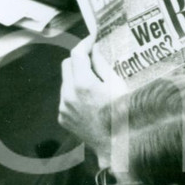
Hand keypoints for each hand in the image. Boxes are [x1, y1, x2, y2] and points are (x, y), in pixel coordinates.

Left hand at [58, 36, 127, 159]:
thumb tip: (95, 49)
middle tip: (94, 60)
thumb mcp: (117, 85)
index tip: (92, 38)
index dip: (85, 43)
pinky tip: (90, 101)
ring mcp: (63, 107)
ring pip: (65, 81)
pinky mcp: (62, 117)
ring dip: (77, 77)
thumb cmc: (122, 114)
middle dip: (79, 59)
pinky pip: (65, 98)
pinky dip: (75, 94)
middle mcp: (68, 95)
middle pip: (67, 64)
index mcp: (83, 85)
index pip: (77, 54)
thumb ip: (102, 65)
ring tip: (95, 83)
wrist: (115, 145)